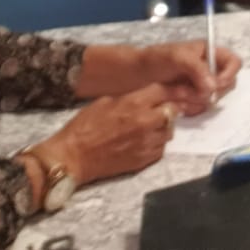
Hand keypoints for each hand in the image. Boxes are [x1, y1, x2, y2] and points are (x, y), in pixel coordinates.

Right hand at [33, 84, 178, 186]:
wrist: (73, 157)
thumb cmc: (84, 127)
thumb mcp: (105, 101)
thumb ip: (130, 98)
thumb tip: (145, 97)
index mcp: (134, 103)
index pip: (164, 90)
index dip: (172, 89)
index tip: (176, 90)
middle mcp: (145, 122)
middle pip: (173, 111)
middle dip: (168, 109)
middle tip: (159, 110)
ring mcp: (147, 142)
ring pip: (169, 131)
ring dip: (163, 127)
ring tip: (149, 127)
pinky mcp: (144, 159)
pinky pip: (161, 148)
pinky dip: (157, 143)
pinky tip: (143, 141)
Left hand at [134, 41, 241, 114]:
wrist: (136, 74)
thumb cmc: (156, 59)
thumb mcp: (177, 57)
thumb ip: (197, 69)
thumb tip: (213, 88)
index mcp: (211, 53)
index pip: (234, 63)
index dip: (230, 74)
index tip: (217, 85)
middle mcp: (210, 69)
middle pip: (228, 85)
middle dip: (211, 91)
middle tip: (193, 93)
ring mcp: (202, 86)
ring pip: (214, 99)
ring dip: (197, 100)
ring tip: (178, 94)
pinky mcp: (193, 99)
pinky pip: (201, 109)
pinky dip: (190, 108)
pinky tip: (176, 101)